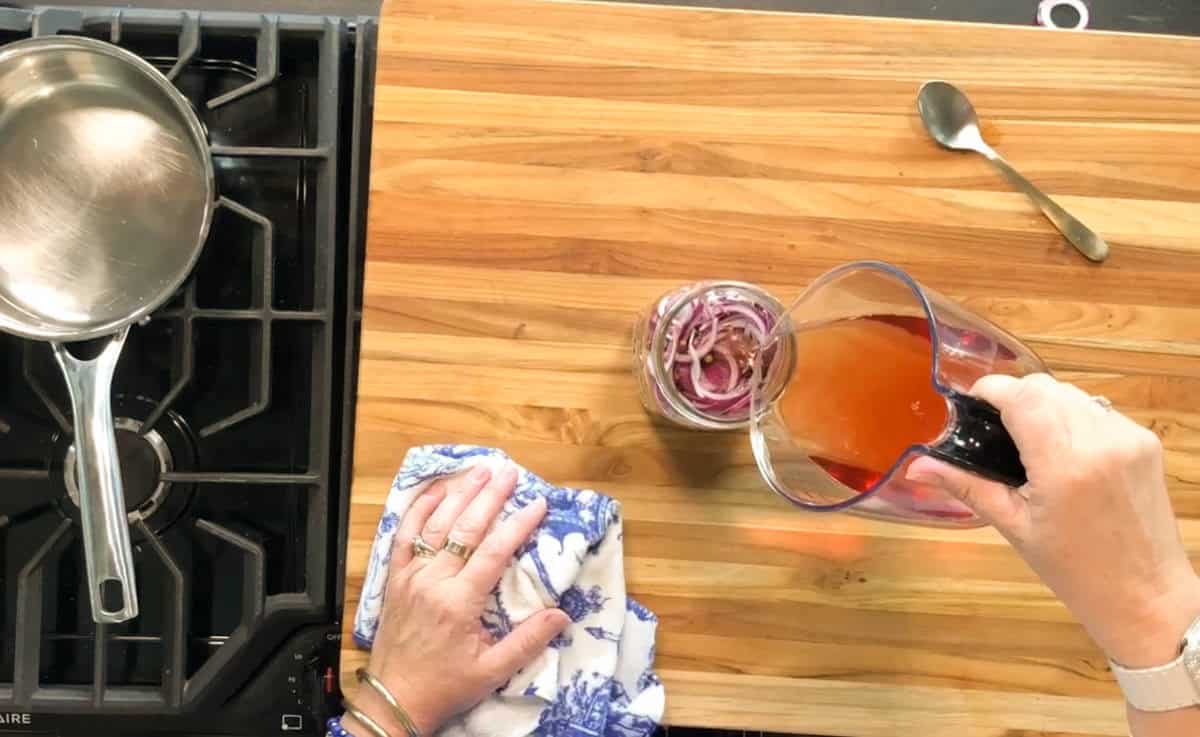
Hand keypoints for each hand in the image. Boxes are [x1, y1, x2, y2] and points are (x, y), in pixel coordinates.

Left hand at [345, 464, 569, 735]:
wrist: (394, 699)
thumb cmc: (446, 686)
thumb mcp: (492, 671)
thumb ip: (527, 641)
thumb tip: (562, 615)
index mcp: (459, 602)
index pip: (493, 552)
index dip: (517, 525)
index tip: (537, 504)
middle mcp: (433, 581)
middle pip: (464, 528)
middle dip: (489, 497)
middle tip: (509, 472)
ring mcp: (411, 576)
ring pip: (435, 525)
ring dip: (458, 495)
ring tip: (479, 471)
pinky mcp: (396, 579)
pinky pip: (404, 536)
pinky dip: (418, 510)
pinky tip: (434, 490)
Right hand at [906, 373, 1199, 668]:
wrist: (1146, 595)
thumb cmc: (1075, 570)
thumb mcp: (1014, 527)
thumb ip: (966, 486)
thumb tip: (915, 466)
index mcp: (1065, 466)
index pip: (1022, 397)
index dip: (991, 389)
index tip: (971, 403)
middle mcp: (1101, 443)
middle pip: (1046, 388)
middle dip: (1016, 397)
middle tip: (997, 430)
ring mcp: (1128, 439)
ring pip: (1073, 394)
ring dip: (1046, 406)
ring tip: (1032, 444)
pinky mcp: (1146, 442)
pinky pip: (1098, 411)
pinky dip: (1075, 419)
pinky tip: (1067, 454)